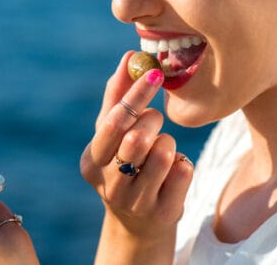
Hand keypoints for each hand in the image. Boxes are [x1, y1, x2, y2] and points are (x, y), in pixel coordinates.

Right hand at [80, 51, 193, 261]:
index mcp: (92, 161)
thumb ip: (118, 96)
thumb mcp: (114, 134)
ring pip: (164, 154)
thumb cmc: (125, 163)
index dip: (136, 95)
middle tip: (154, 120)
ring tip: (163, 148)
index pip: (113, 122)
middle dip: (152, 121)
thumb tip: (129, 56)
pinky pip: (184, 171)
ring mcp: (137, 203)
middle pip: (137, 138)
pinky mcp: (164, 214)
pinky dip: (183, 162)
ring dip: (169, 143)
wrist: (139, 220)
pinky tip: (173, 169)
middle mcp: (109, 186)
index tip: (156, 73)